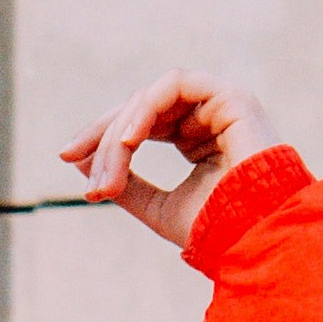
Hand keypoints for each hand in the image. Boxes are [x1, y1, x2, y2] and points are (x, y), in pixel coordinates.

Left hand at [61, 72, 266, 252]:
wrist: (254, 236)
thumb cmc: (215, 228)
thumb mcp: (156, 206)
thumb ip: (124, 183)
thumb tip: (80, 159)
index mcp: (195, 138)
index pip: (140, 125)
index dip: (102, 138)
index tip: (68, 157)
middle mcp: (207, 116)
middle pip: (140, 109)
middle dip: (103, 133)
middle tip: (75, 159)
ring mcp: (220, 104)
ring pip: (151, 98)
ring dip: (121, 130)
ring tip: (110, 170)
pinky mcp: (232, 96)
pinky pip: (175, 85)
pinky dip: (146, 108)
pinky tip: (130, 140)